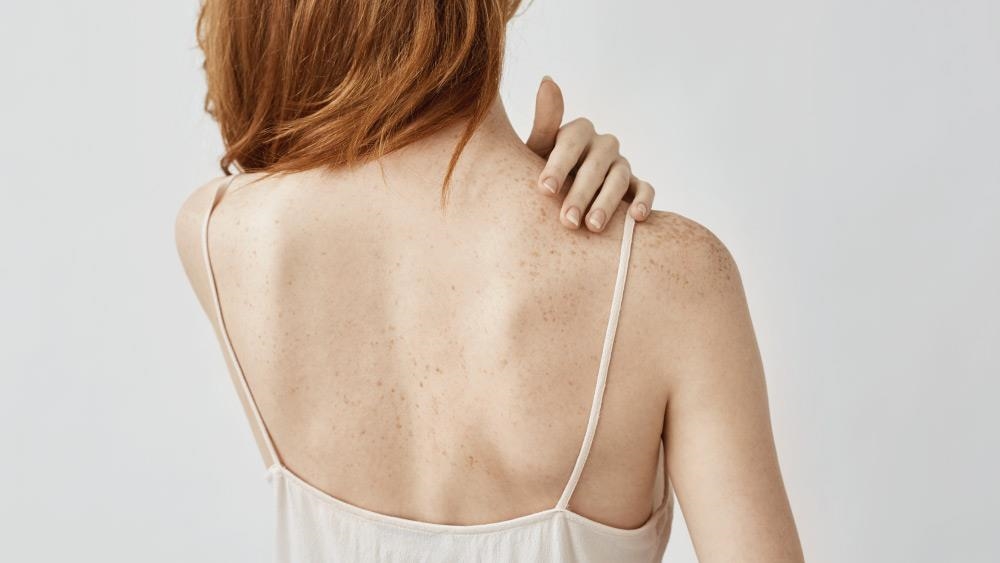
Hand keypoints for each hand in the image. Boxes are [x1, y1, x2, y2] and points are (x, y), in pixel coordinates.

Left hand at [525, 76, 654, 231]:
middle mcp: (602, 144)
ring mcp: (621, 164)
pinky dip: (644, 201)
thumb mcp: (537, 152)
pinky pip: (645, 189)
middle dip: (580, 193)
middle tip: (567, 221)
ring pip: (619, 178)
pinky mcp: (635, 185)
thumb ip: (545, 122)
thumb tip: (548, 79)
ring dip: (607, 203)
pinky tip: (636, 218)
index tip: (544, 190)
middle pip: (595, 165)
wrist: (558, 198)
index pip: (572, 141)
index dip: (558, 164)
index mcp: (577, 132)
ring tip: (592, 227)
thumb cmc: (545, 174)